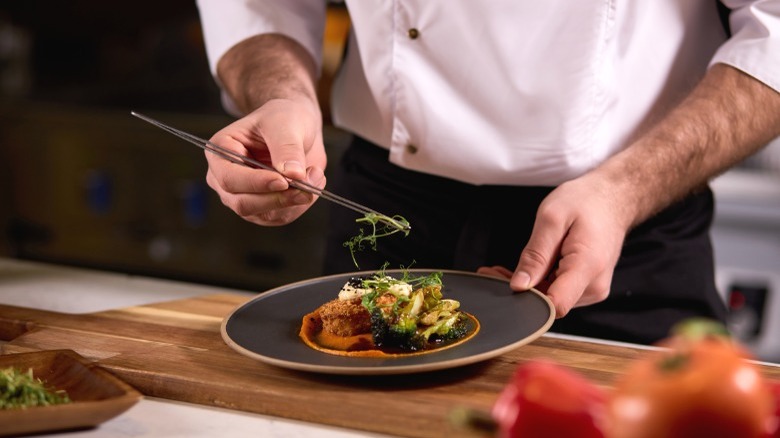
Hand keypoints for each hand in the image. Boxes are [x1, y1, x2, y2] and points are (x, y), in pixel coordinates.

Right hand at [205, 98, 326, 225]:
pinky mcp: (264, 209)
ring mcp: (243, 196)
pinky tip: (312, 184)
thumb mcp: (285, 123)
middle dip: (278, 198)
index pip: (229, 178)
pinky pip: (281, 217)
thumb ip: (287, 147)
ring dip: (294, 201)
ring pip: (264, 215)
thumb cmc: (283, 118)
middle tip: (306, 187)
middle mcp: (225, 179)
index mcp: (220, 152)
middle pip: (243, 203)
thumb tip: (293, 174)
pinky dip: (300, 204)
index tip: (283, 180)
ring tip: (315, 175)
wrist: (297, 128)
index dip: (256, 183)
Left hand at [509, 174, 631, 317]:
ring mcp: (592, 289)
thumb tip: (519, 285)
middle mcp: (594, 286)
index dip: (526, 299)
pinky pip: (557, 291)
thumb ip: (535, 255)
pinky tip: (526, 269)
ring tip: (509, 266)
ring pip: (550, 299)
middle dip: (520, 290)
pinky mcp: (586, 287)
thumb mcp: (552, 219)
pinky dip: (539, 282)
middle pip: (548, 304)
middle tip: (492, 271)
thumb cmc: (586, 202)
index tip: (504, 283)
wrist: (612, 198)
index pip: (554, 306)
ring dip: (528, 286)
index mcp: (587, 267)